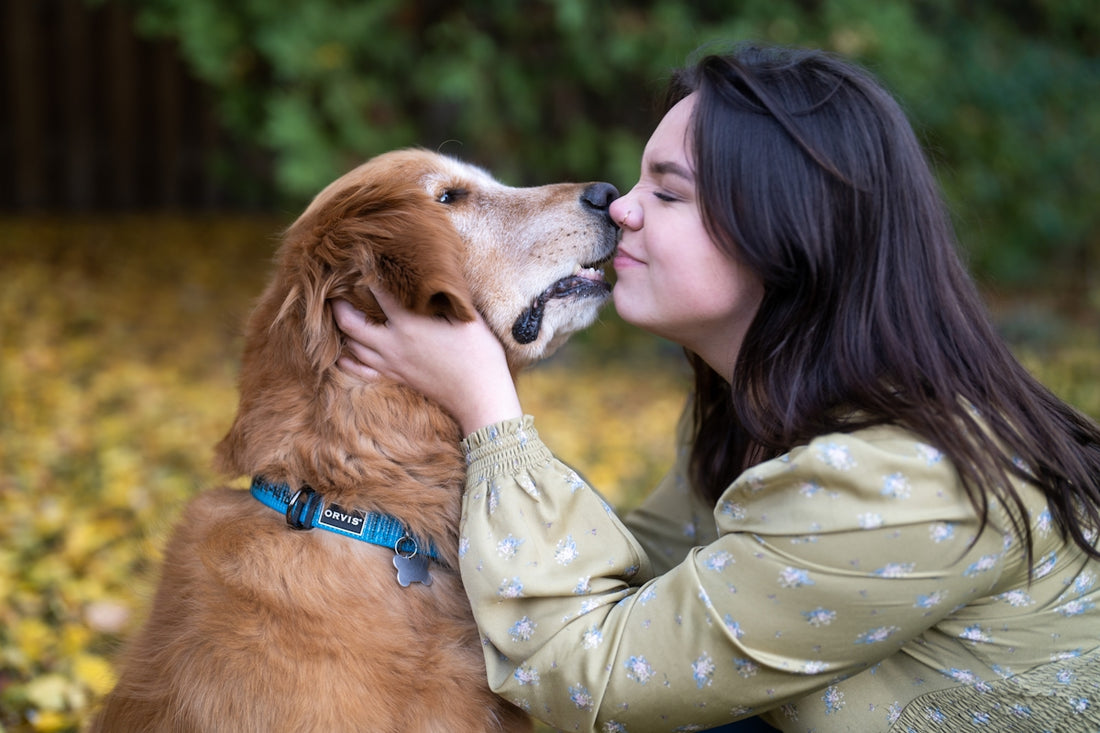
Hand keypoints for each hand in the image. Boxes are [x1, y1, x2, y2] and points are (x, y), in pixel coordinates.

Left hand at [333, 291, 522, 435]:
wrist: (479, 396)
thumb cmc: (480, 354)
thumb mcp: (467, 317)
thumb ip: (447, 297)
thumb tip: (436, 278)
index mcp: (410, 324)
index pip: (379, 293)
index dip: (368, 274)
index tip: (361, 260)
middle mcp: (393, 344)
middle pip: (350, 322)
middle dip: (339, 304)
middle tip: (334, 289)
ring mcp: (392, 363)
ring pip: (352, 346)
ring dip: (342, 328)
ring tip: (338, 314)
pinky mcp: (396, 377)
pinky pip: (360, 370)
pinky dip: (347, 361)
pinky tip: (343, 354)